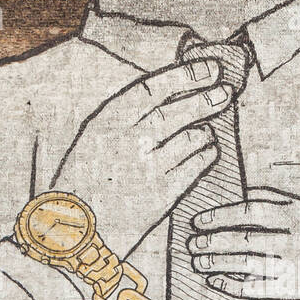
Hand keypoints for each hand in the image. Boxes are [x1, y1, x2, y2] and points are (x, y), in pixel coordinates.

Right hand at [51, 59, 236, 256]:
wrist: (74, 232)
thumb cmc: (81, 183)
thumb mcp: (91, 140)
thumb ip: (123, 119)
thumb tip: (167, 97)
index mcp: (105, 121)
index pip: (153, 89)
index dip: (185, 75)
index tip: (208, 67)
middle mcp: (129, 140)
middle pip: (180, 111)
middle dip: (207, 97)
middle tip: (225, 91)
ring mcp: (148, 168)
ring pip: (194, 138)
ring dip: (205, 132)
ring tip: (205, 133)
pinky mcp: (164, 194)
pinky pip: (197, 166)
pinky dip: (206, 156)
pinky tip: (206, 153)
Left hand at [187, 188, 299, 299]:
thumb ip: (275, 199)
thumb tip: (244, 192)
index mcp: (293, 214)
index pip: (247, 212)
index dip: (218, 216)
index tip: (198, 221)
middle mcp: (289, 239)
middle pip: (241, 239)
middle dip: (211, 242)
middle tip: (192, 244)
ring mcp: (290, 265)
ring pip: (244, 263)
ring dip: (216, 263)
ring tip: (197, 262)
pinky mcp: (291, 288)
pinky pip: (254, 288)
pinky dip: (232, 285)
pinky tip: (215, 281)